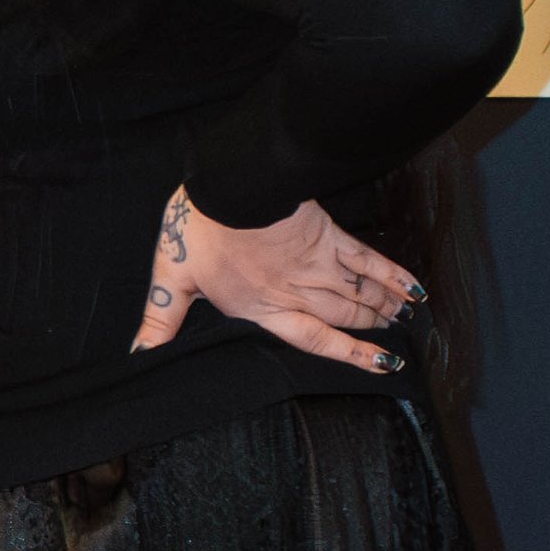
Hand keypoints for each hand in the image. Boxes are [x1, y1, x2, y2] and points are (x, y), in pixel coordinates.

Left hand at [133, 188, 421, 376]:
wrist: (228, 185)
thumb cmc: (198, 229)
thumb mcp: (172, 276)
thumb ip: (161, 320)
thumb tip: (138, 352)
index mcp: (260, 307)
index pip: (312, 340)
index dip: (348, 355)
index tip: (378, 365)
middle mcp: (295, 291)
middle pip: (343, 318)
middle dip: (370, 331)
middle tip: (396, 342)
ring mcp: (316, 264)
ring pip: (359, 294)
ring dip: (385, 309)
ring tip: (408, 320)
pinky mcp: (327, 235)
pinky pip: (366, 261)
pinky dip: (391, 275)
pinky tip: (412, 287)